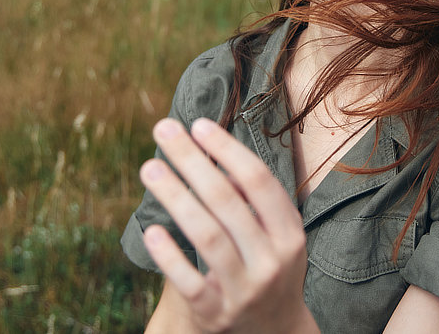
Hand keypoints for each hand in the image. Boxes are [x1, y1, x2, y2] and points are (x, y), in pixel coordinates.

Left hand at [139, 117, 318, 333]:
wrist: (272, 333)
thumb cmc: (266, 267)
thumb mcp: (273, 235)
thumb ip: (249, 199)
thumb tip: (212, 154)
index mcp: (289, 234)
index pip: (259, 181)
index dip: (227, 150)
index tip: (198, 124)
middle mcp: (271, 260)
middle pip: (227, 202)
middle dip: (192, 161)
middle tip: (164, 130)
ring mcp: (244, 289)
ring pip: (207, 236)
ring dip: (175, 197)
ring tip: (149, 168)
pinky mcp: (216, 313)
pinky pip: (189, 281)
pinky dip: (169, 256)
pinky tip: (150, 230)